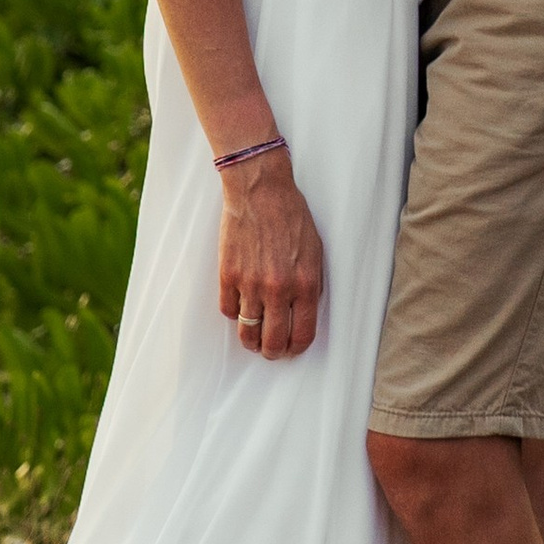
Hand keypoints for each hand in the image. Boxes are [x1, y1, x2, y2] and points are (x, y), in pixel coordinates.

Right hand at [219, 153, 324, 357]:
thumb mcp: (315, 252)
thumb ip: (311, 285)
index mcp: (304, 284)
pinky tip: (240, 308)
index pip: (303, 334)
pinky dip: (234, 313)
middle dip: (273, 352)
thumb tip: (304, 312)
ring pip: (247, 332)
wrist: (261, 192)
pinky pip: (228, 310)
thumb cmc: (291, 217)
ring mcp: (250, 284)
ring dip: (251, 341)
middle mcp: (278, 289)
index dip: (297, 348)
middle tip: (272, 351)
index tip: (293, 349)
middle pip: (274, 341)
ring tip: (253, 340)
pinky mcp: (228, 275)